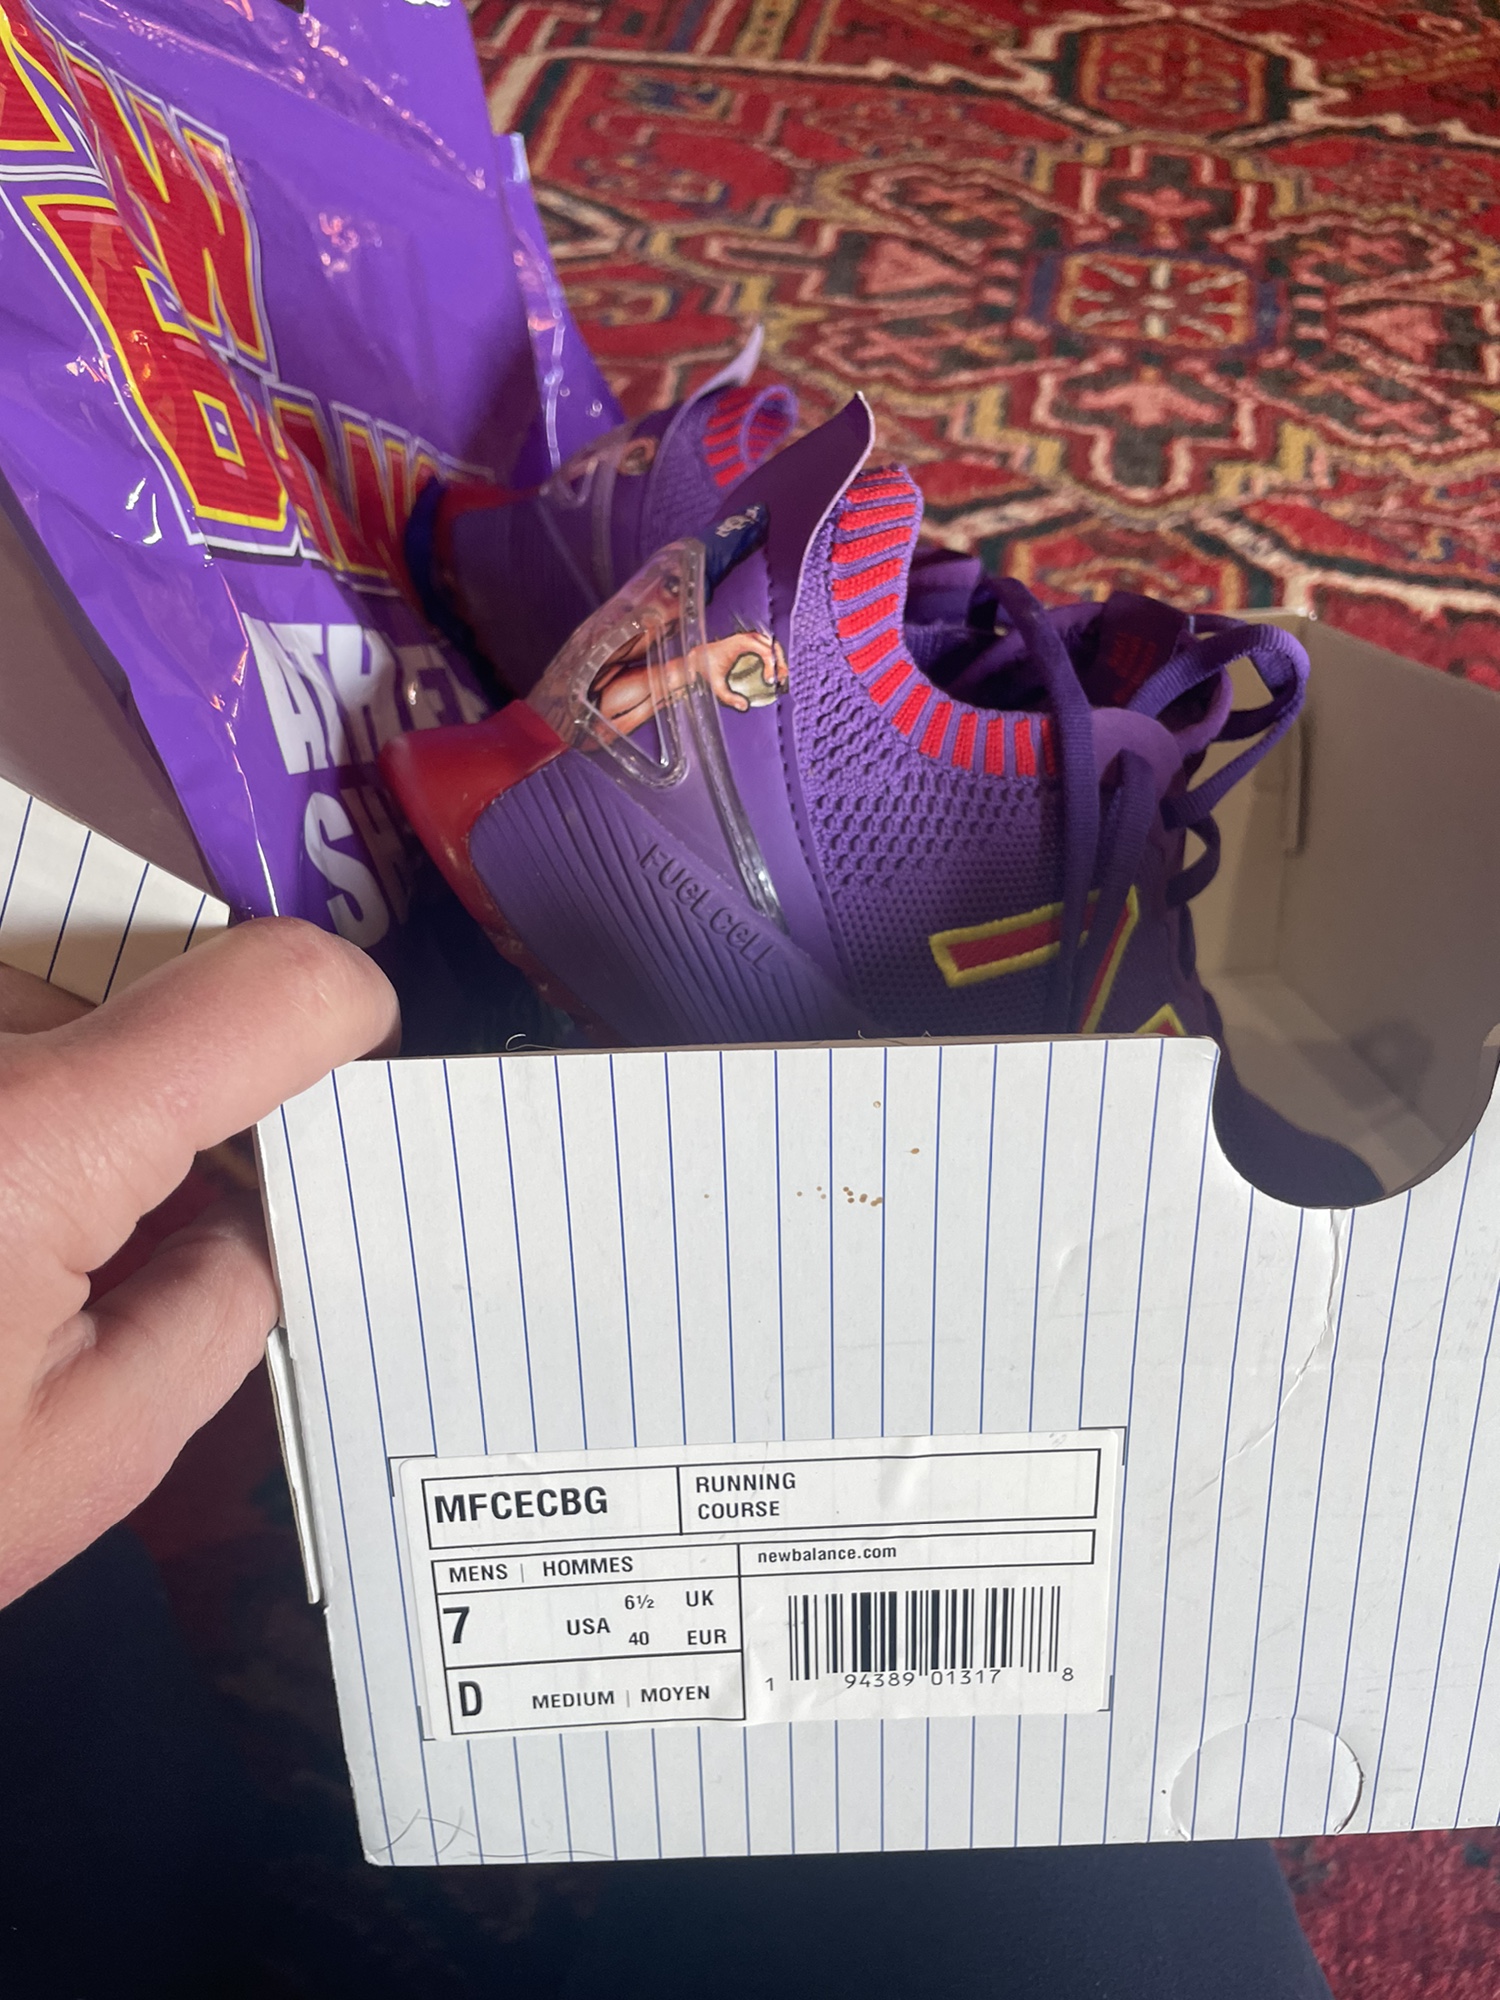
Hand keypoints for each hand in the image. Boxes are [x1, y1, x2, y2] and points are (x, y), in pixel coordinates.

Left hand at [0, 919, 396, 1606]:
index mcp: (32, 1141)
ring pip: (28, 987)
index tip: (333, 1086)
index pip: (273, 987)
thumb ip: (224, 1315)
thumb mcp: (78, 1465)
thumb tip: (253, 1214)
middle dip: (162, 1093)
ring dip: (42, 1084)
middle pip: (140, 985)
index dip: (341, 1024)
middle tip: (102, 1230)